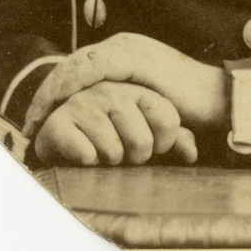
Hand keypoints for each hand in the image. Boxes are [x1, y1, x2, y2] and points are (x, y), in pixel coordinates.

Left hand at [24, 33, 228, 138]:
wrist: (218, 96)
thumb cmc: (186, 104)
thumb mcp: (146, 100)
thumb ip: (124, 100)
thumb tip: (99, 118)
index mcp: (123, 50)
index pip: (79, 66)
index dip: (55, 90)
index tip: (38, 117)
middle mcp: (122, 43)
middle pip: (73, 64)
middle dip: (48, 92)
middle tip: (30, 121)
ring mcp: (128, 48)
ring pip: (77, 64)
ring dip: (54, 91)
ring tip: (38, 117)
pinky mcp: (135, 58)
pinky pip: (95, 69)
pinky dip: (74, 86)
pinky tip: (61, 104)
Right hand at [33, 80, 197, 166]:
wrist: (62, 135)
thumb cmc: (112, 134)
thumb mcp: (146, 132)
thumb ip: (173, 138)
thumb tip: (192, 154)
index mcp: (137, 89)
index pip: (168, 119)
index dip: (163, 143)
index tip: (153, 145)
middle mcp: (111, 90)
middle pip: (142, 142)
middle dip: (135, 158)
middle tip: (122, 150)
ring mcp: (83, 102)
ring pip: (113, 151)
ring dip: (109, 161)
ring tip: (101, 150)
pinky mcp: (58, 121)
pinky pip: (86, 155)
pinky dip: (86, 162)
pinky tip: (80, 150)